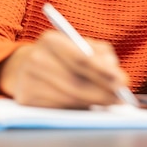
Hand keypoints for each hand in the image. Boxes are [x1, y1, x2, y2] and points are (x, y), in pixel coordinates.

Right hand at [0, 30, 129, 108]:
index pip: (80, 58)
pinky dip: (80, 107)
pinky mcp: (27, 100)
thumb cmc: (61, 54)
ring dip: (95, 102)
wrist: (24, 65)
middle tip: (122, 97)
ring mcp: (29, 80)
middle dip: (103, 91)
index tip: (122, 80)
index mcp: (50, 40)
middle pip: (76, 82)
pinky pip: (61, 107)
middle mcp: (36, 59)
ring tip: (111, 100)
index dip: (103, 71)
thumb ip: (101, 52)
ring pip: (70, 98)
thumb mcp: (79, 43)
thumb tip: (114, 69)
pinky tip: (91, 103)